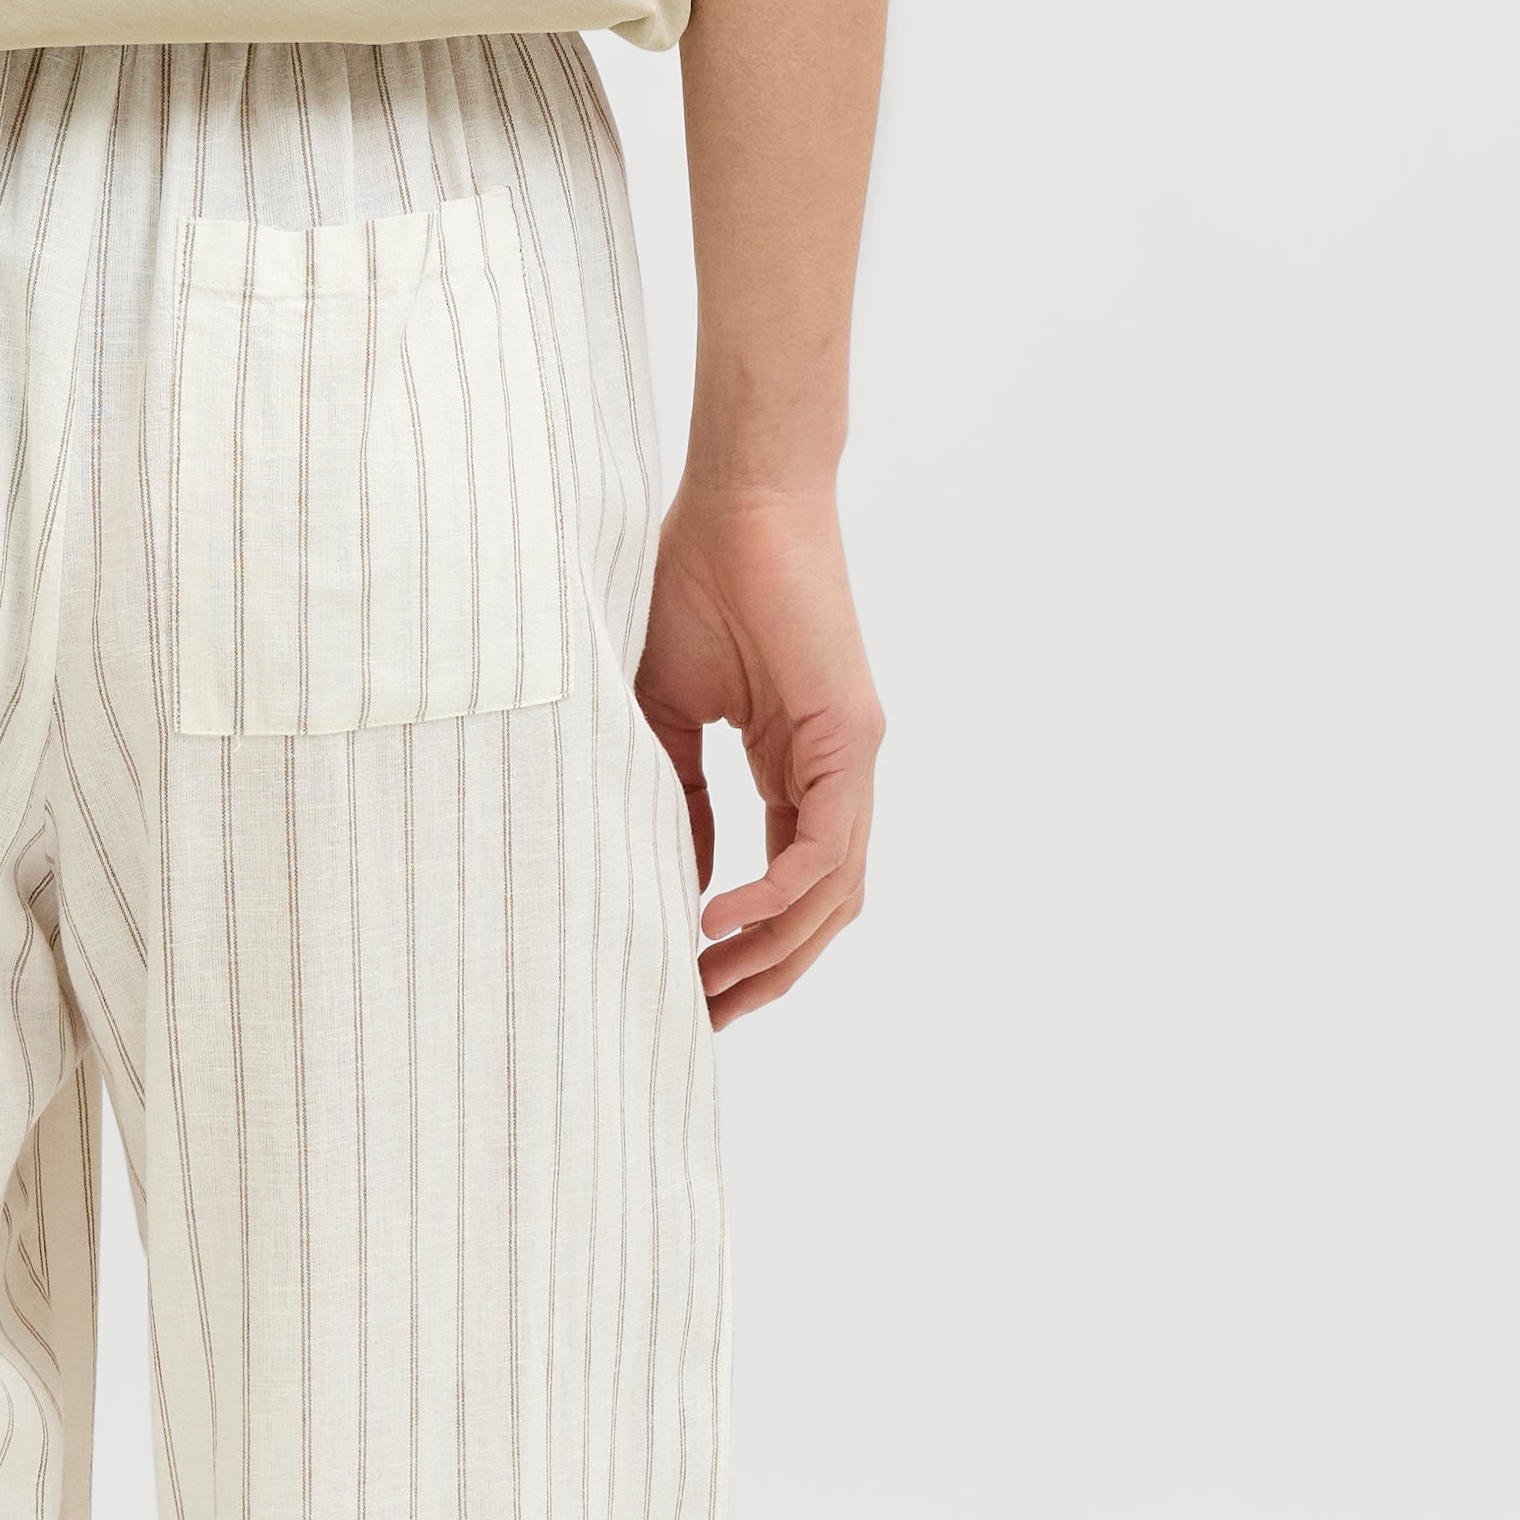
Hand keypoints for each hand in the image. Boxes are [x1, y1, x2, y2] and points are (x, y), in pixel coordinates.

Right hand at [633, 478, 882, 1025]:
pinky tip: (718, 920)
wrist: (736, 500)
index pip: (787, 883)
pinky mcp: (851, 737)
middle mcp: (837, 774)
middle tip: (702, 1019)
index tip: (687, 987)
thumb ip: (676, 797)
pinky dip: (778, 894)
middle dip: (764, 974)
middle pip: (820, 910)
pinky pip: (825, 846)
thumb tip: (675, 884)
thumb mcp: (667, 713)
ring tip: (705, 986)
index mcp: (796, 767)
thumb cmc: (693, 583)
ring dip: (771, 952)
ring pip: (832, 893)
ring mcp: (852, 758)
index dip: (744, 944)